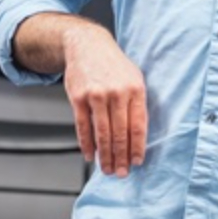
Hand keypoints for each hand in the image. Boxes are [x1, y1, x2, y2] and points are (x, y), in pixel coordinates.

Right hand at [61, 24, 146, 177]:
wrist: (88, 45)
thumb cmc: (114, 65)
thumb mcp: (134, 78)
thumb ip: (137, 104)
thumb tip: (139, 135)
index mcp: (136, 89)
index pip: (139, 125)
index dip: (137, 147)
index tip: (137, 162)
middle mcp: (117, 93)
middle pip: (120, 133)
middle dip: (121, 157)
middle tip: (121, 173)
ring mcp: (96, 95)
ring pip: (102, 133)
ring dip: (105, 155)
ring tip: (107, 168)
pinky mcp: (78, 98)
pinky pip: (83, 127)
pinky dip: (87, 144)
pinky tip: (90, 155)